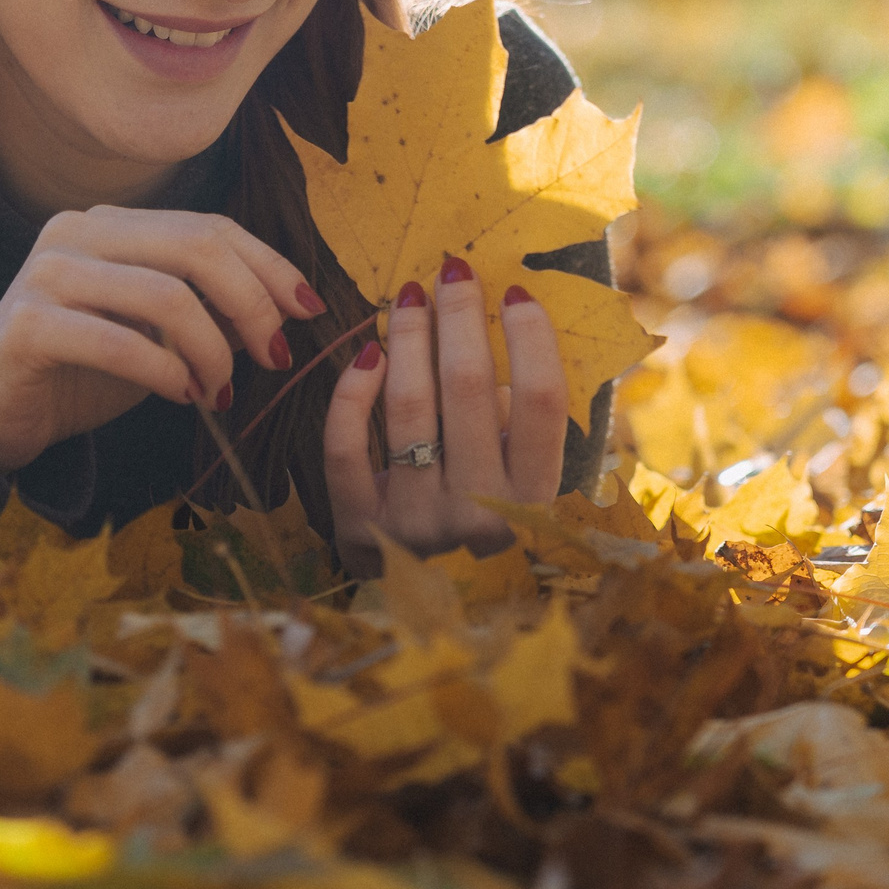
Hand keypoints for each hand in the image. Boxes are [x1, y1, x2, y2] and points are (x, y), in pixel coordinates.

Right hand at [0, 207, 325, 473]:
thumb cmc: (82, 368)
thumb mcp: (155, 332)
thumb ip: (206, 307)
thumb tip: (286, 304)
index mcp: (111, 223)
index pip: (207, 227)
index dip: (267, 265)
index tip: (307, 308)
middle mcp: (76, 232)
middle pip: (195, 248)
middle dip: (251, 303)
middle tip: (274, 356)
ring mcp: (47, 273)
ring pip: (164, 295)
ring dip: (211, 349)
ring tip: (219, 390)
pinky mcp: (28, 324)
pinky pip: (120, 341)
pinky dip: (165, 371)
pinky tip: (182, 395)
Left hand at [322, 257, 570, 573]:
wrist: (436, 619)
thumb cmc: (493, 536)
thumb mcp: (531, 492)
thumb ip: (528, 428)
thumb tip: (518, 332)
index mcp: (534, 504)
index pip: (540, 403)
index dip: (531, 338)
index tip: (516, 292)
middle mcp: (478, 515)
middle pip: (468, 388)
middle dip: (459, 316)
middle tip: (452, 269)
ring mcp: (414, 523)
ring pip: (407, 405)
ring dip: (408, 337)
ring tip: (409, 296)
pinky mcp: (359, 527)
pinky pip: (348, 445)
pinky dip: (353, 393)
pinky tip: (366, 353)